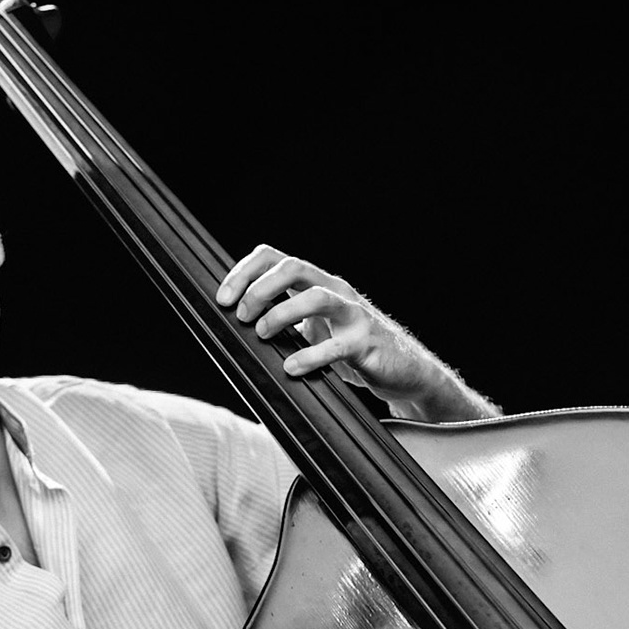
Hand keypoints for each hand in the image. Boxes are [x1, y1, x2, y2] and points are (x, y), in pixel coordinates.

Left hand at [214, 245, 494, 420]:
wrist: (405, 370)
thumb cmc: (352, 347)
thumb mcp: (315, 327)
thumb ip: (284, 320)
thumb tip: (235, 328)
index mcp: (317, 283)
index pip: (274, 257)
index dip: (244, 272)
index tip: (222, 299)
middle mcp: (335, 290)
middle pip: (293, 266)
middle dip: (259, 289)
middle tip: (242, 316)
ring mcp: (353, 314)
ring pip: (316, 298)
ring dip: (282, 314)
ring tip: (264, 335)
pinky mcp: (366, 343)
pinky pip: (337, 346)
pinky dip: (310, 356)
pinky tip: (292, 368)